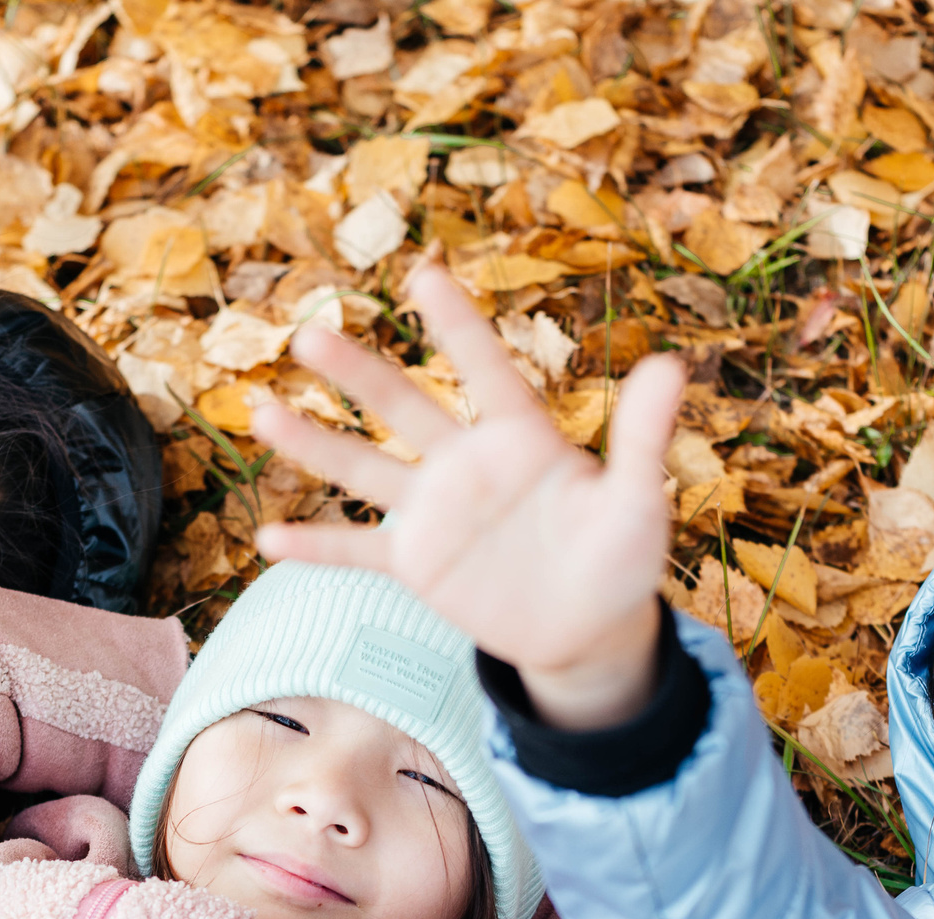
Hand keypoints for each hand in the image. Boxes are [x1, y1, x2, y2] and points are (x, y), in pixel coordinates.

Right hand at [249, 264, 685, 729]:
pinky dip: (317, 548)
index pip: (485, 370)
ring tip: (260, 410)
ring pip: (366, 470)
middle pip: (406, 407)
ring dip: (315, 445)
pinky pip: (359, 552)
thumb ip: (642, 438)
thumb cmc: (621, 557)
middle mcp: (468, 464)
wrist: (589, 629)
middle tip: (310, 334)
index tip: (423, 274)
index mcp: (522, 438)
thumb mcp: (638, 503)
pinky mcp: (420, 564)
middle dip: (358, 375)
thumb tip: (673, 363)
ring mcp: (437, 513)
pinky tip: (269, 537)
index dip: (457, 326)